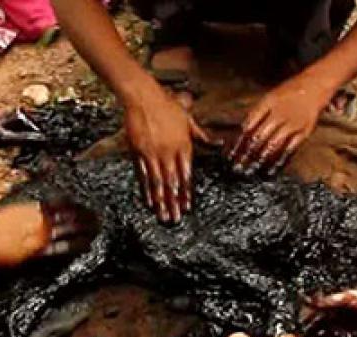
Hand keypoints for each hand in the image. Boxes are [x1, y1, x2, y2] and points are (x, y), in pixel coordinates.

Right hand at [0, 200, 96, 266]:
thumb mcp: (11, 211)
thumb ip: (27, 209)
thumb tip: (37, 208)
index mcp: (32, 209)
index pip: (59, 203)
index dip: (73, 205)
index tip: (82, 205)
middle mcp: (39, 220)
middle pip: (68, 215)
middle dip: (84, 216)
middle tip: (97, 217)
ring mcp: (40, 236)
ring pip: (68, 230)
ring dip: (84, 229)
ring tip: (96, 230)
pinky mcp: (39, 251)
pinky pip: (61, 247)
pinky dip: (75, 245)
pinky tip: (85, 245)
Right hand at [125, 86, 209, 223]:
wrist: (143, 97)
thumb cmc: (167, 106)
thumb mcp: (188, 120)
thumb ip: (203, 136)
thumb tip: (219, 143)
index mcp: (183, 146)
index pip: (186, 175)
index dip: (186, 193)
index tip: (187, 207)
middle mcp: (168, 152)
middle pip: (172, 183)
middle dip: (174, 202)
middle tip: (175, 219)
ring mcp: (152, 154)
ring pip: (158, 182)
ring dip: (161, 201)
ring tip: (162, 215)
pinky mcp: (138, 153)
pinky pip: (142, 175)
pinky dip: (145, 189)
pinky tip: (149, 201)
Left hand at [230, 74, 334, 173]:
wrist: (315, 85)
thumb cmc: (290, 92)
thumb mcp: (269, 97)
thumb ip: (257, 114)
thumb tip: (243, 132)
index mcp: (267, 104)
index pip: (248, 125)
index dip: (239, 141)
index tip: (231, 153)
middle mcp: (279, 114)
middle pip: (259, 137)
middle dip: (247, 153)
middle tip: (239, 165)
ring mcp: (292, 124)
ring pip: (273, 144)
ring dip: (261, 158)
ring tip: (253, 169)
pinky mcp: (304, 131)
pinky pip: (291, 148)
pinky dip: (281, 159)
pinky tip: (273, 168)